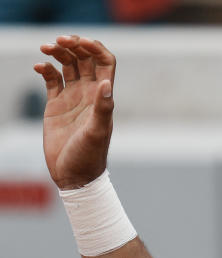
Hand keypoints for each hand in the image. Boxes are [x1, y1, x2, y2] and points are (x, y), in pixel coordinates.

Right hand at [34, 36, 116, 190]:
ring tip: (46, 48)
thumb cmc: (89, 156)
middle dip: (73, 45)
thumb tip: (106, 83)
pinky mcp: (56, 104)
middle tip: (58, 41)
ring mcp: (73, 98)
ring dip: (58, 52)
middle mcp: (89, 94)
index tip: (79, 42)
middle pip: (84, 59)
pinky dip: (45, 69)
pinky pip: (51, 79)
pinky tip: (39, 67)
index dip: (95, 48)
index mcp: (102, 96)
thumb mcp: (98, 131)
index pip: (105, 62)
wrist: (74, 175)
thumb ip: (103, 108)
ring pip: (67, 65)